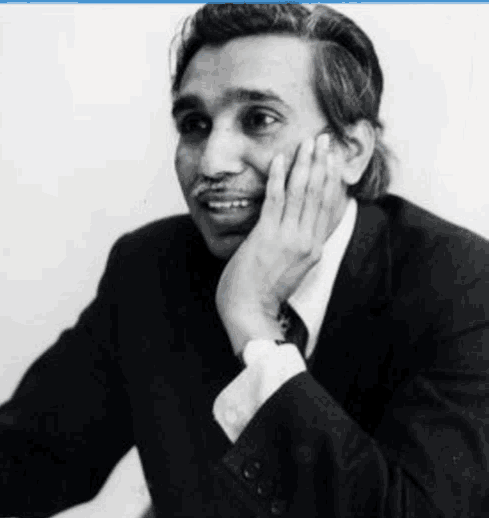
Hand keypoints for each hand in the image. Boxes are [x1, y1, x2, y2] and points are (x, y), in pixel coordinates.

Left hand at [215, 133, 345, 354]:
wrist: (249, 312)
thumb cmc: (264, 293)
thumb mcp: (291, 269)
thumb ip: (298, 247)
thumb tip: (297, 229)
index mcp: (314, 248)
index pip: (328, 207)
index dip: (332, 179)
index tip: (333, 158)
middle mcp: (307, 240)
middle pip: (319, 194)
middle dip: (322, 164)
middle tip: (325, 139)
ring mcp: (288, 238)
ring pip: (301, 193)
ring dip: (304, 164)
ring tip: (308, 142)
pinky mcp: (267, 237)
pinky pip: (275, 200)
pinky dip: (278, 178)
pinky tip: (280, 159)